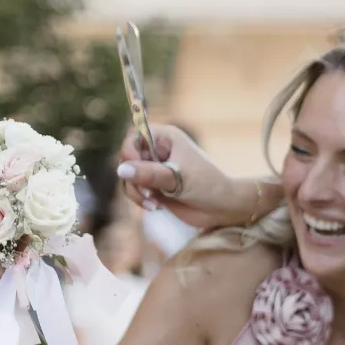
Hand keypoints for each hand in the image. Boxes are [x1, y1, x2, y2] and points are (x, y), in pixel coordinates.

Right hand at [117, 125, 280, 230]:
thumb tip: (121, 170)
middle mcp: (157, 151)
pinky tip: (156, 207)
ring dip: (136, 192)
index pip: (134, 136)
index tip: (134, 170)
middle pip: (127, 158)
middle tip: (148, 193)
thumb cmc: (208, 186)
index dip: (130, 152)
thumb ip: (150, 174)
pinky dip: (141, 199)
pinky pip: (135, 190)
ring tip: (154, 202)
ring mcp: (154, 170)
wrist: (223, 208)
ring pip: (128, 177)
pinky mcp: (154, 187)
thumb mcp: (178, 178)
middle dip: (133, 178)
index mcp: (165, 138)